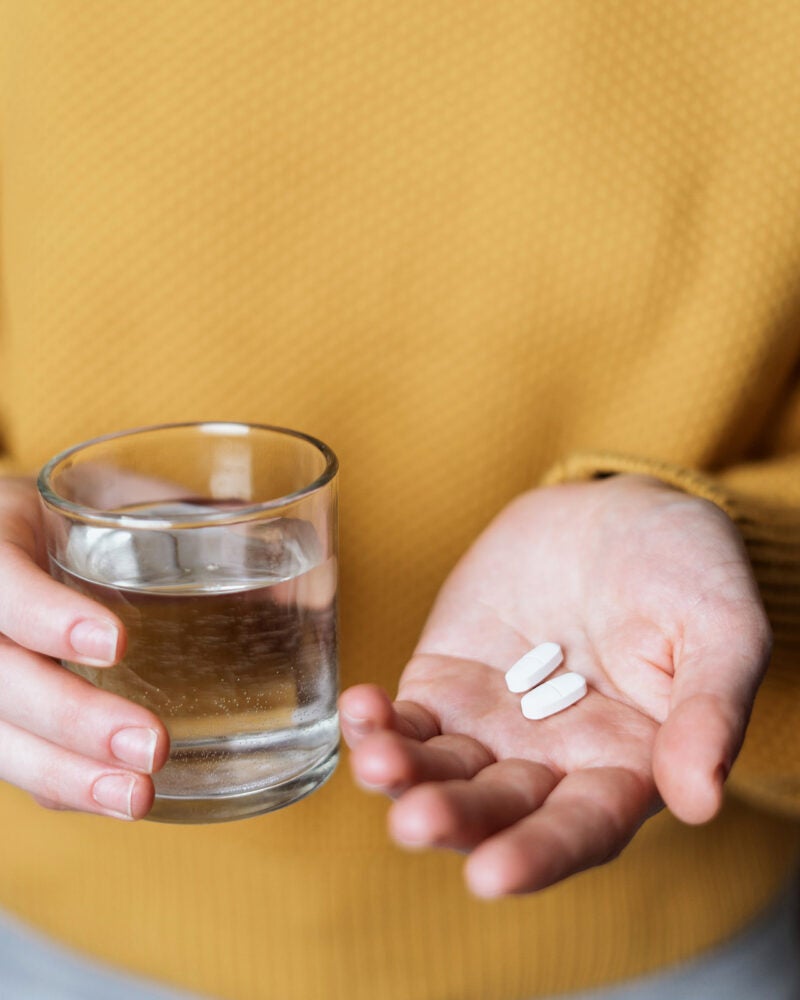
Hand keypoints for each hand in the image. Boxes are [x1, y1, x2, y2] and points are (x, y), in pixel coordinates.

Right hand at [0, 477, 168, 818]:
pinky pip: (10, 760)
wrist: (7, 535)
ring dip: (68, 774)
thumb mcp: (115, 492)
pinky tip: (114, 800)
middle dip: (73, 720)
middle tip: (152, 748)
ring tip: (138, 798)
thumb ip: (188, 517)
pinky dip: (63, 785)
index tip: (116, 643)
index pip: (1, 587)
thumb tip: (305, 559)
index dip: (48, 618)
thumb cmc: (68, 511)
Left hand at [340, 475, 770, 896]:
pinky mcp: (448, 682)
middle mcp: (552, 761)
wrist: (617, 515)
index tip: (493, 875)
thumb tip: (701, 800)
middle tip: (415, 820)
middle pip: (497, 809)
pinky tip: (361, 708)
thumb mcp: (721, 630)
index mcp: (624, 767)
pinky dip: (380, 720)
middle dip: (455, 819)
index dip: (538, 854)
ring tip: (376, 760)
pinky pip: (409, 716)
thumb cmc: (686, 571)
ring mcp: (492, 724)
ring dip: (404, 775)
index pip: (581, 830)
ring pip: (441, 770)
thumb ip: (709, 712)